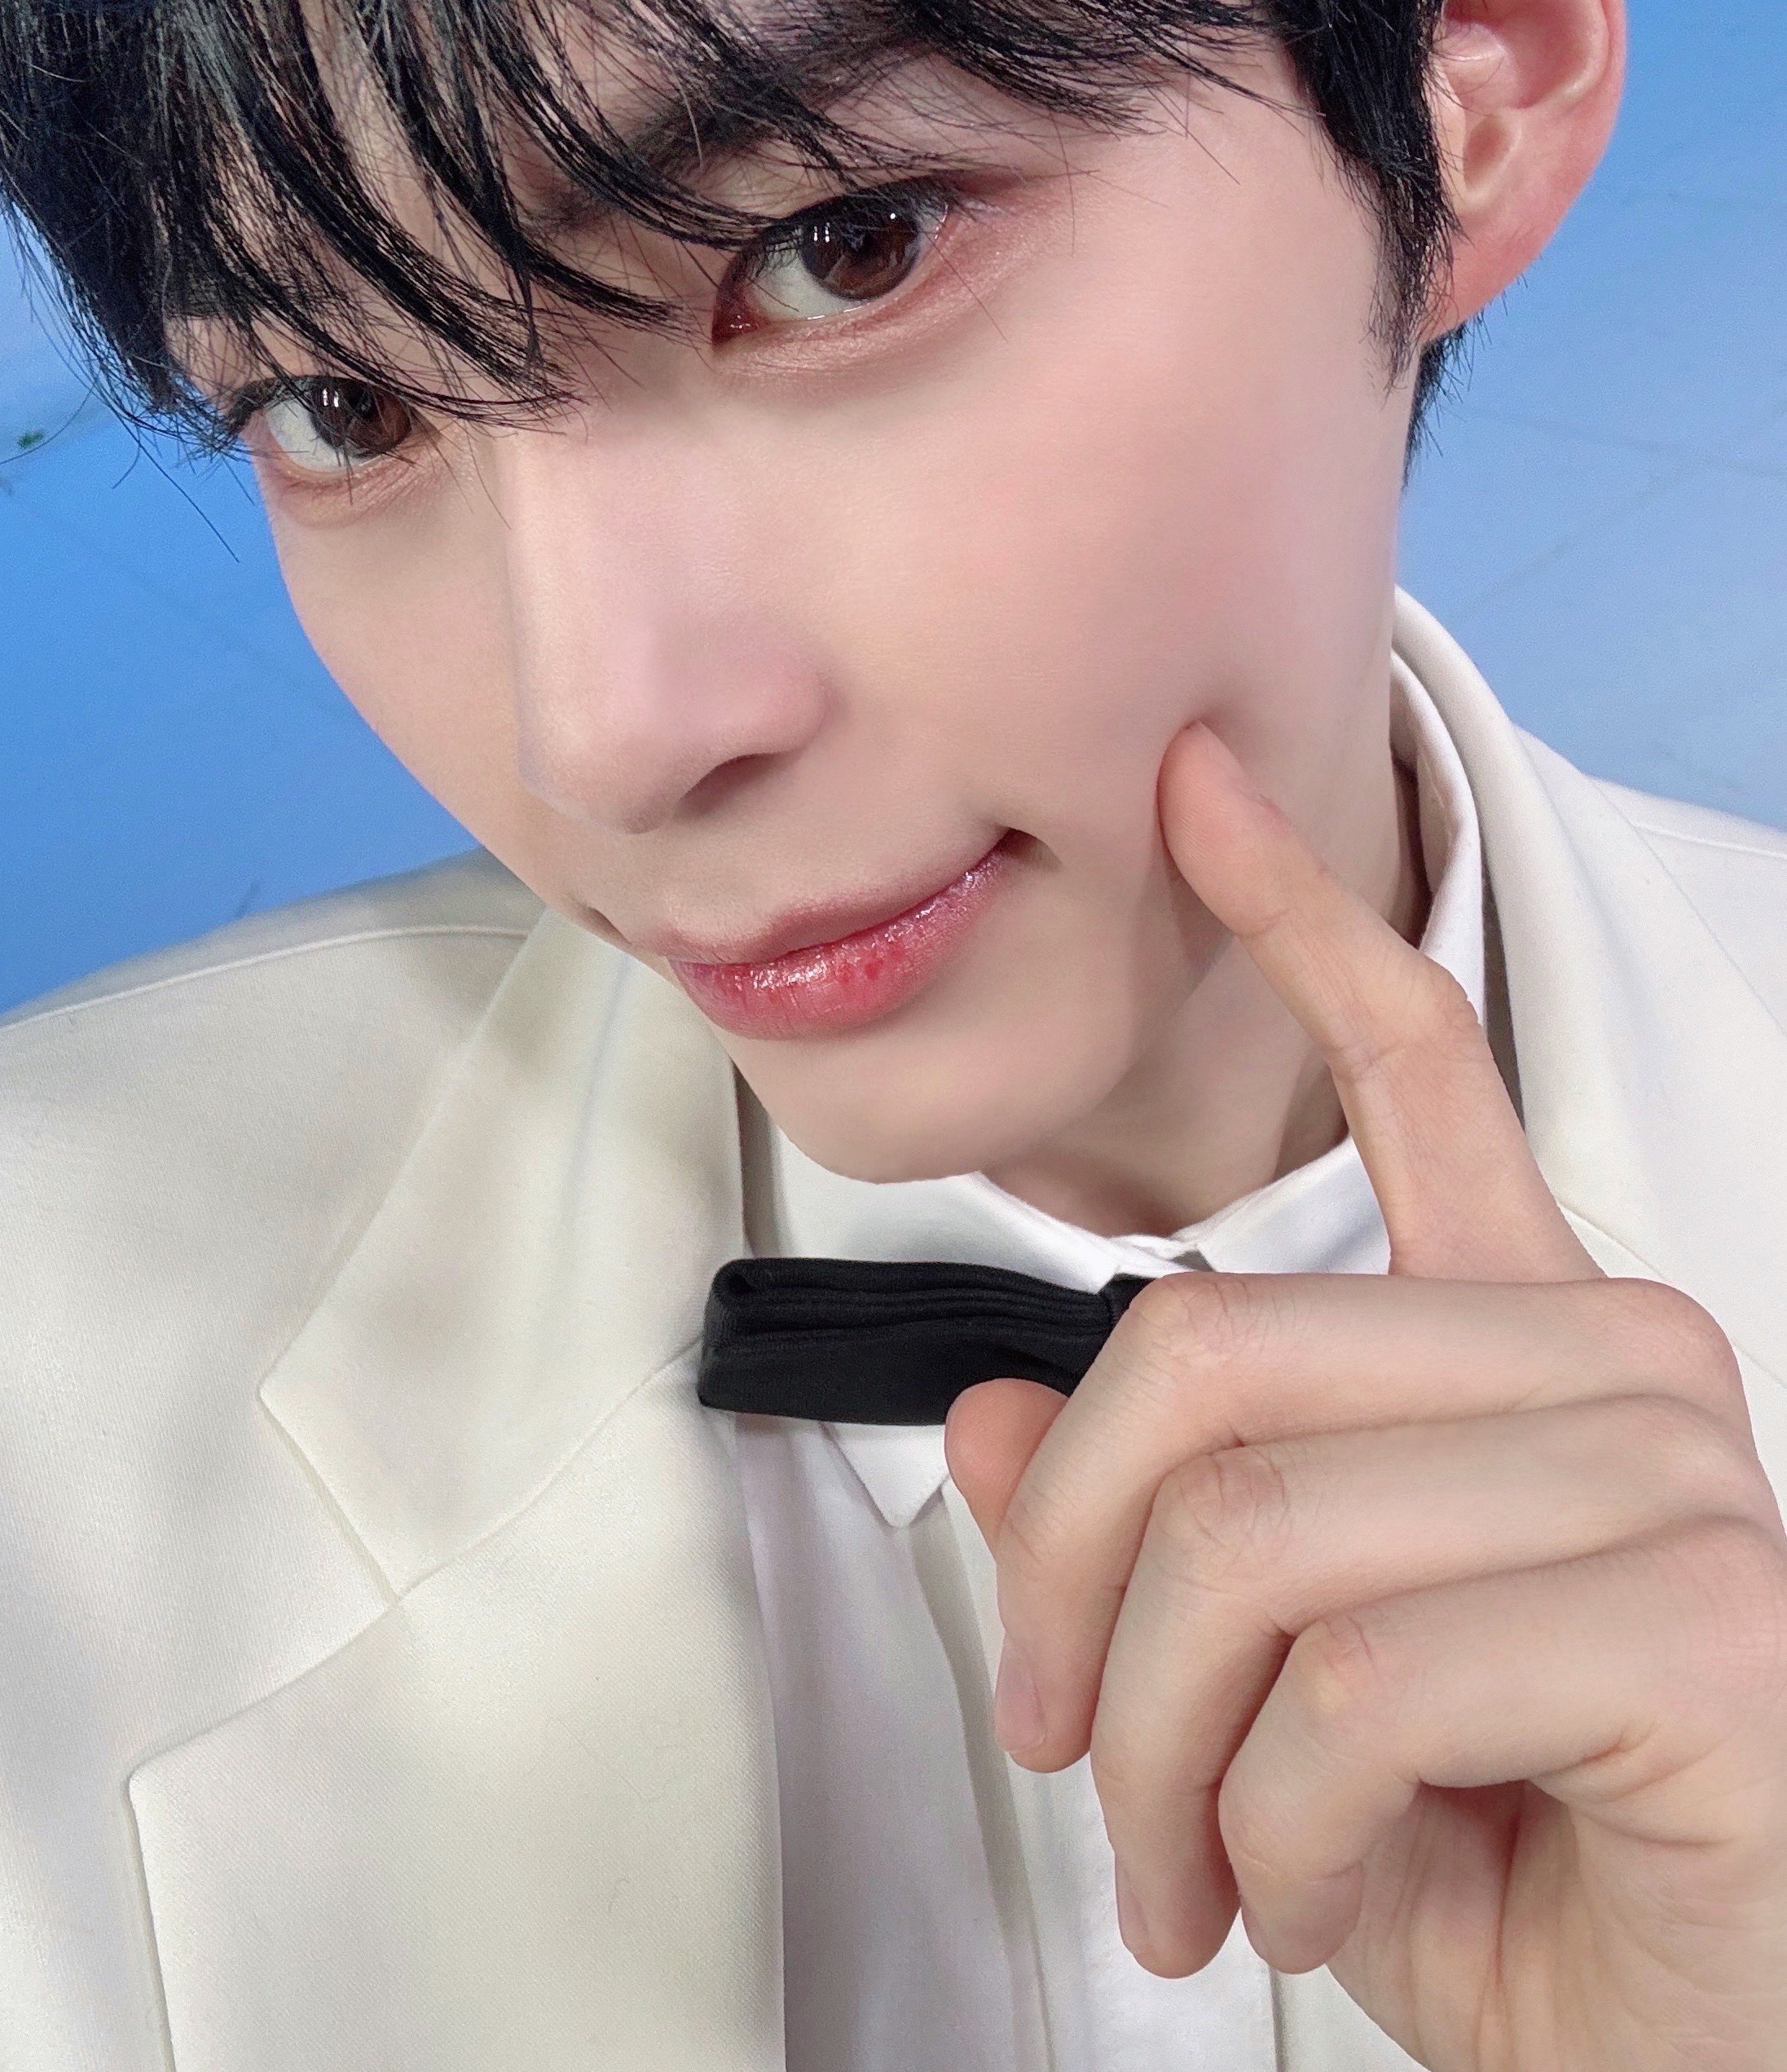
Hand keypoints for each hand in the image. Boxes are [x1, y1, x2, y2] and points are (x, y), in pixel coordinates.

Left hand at [945, 723, 1786, 2071]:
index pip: (1418, 1076)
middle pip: (1202, 1355)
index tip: (1202, 797)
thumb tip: (984, 1417)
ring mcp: (1674, 1476)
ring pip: (1251, 1528)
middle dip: (1071, 1582)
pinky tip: (1304, 1894)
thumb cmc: (1530, 1883)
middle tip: (1072, 1753)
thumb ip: (1147, 1544)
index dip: (1299, 921)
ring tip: (1193, 1873)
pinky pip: (1352, 1679)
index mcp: (1529, 1352)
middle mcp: (1616, 1366)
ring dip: (1161, 1748)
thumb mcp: (1277, 1711)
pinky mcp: (1707, 1622)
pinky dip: (1267, 1829)